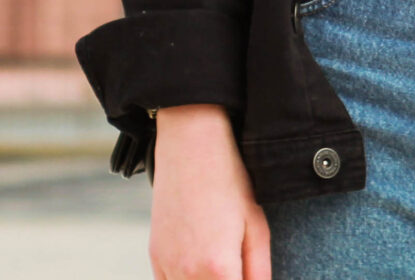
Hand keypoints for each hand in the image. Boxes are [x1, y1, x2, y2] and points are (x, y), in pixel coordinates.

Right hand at [149, 104, 270, 279]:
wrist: (191, 147)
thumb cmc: (230, 183)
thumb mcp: (257, 227)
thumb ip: (259, 272)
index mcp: (218, 269)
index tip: (247, 275)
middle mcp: (187, 273)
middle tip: (237, 268)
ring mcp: (167, 266)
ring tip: (221, 267)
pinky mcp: (155, 257)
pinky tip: (202, 271)